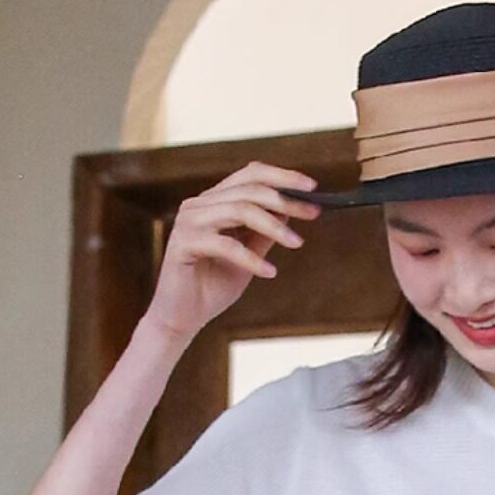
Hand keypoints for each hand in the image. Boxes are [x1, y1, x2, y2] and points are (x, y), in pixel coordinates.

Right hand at [145, 162, 316, 345]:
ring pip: (239, 210)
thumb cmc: (212, 287)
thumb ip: (263, 233)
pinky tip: (270, 272)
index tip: (313, 187)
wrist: (182, 319)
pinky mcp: (182, 244)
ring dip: (273, 226)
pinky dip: (251, 259)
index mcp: (213, 201)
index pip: (250, 175)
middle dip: (285, 200)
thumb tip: (290, 210)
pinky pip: (225, 245)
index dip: (282, 177)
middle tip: (313, 213)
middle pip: (248, 189)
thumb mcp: (248, 256)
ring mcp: (188, 221)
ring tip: (296, 244)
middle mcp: (198, 204)